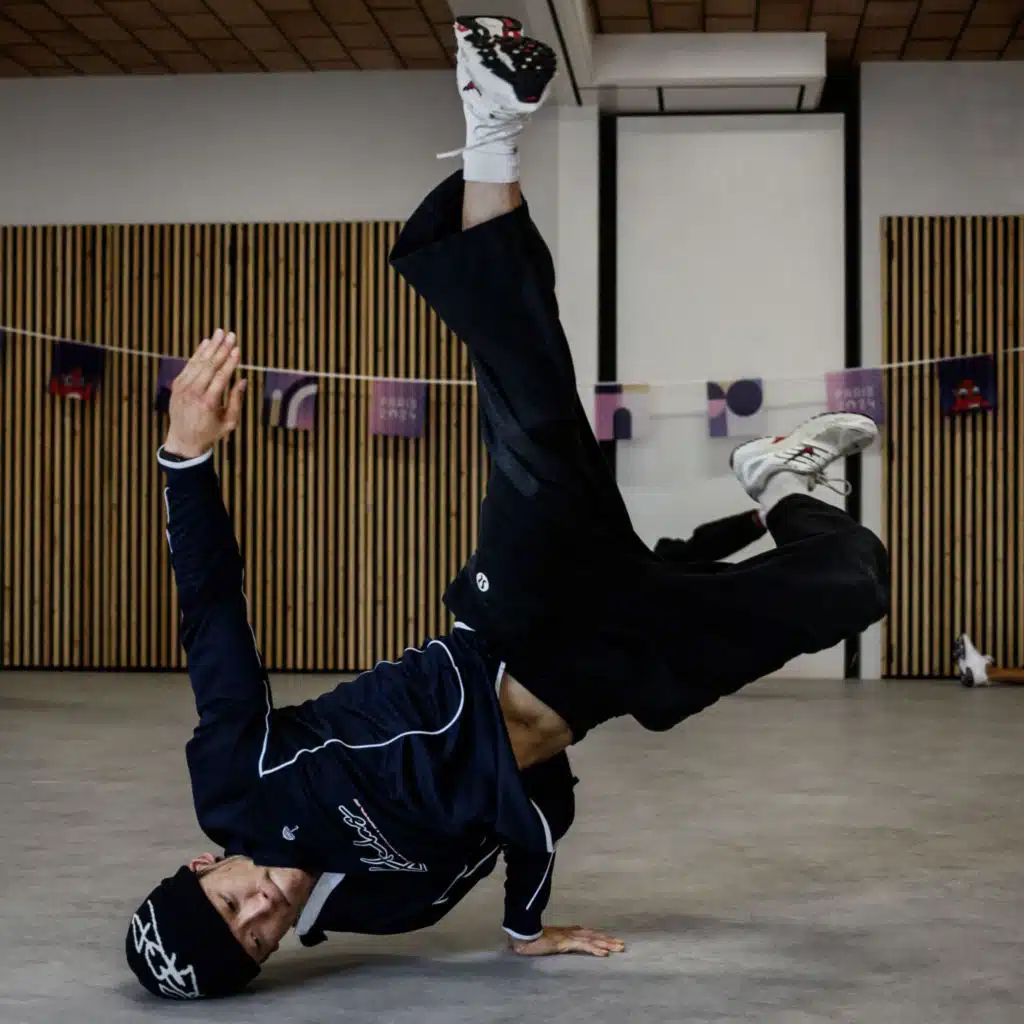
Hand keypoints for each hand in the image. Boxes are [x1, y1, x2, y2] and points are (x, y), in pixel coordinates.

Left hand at [164, 329, 246, 458]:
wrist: (183, 440)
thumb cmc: (210, 433)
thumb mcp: (229, 422)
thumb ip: (236, 401)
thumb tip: (242, 379)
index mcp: (208, 403)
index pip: (221, 377)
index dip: (230, 362)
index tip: (238, 349)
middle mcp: (193, 393)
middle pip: (209, 366)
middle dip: (221, 348)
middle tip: (231, 335)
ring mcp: (183, 388)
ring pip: (198, 362)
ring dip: (210, 346)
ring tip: (219, 332)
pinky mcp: (177, 385)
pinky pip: (188, 365)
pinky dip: (197, 353)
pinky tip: (205, 342)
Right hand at [509, 926, 624, 957]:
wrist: (522, 935)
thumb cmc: (531, 938)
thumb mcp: (546, 941)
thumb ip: (554, 941)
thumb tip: (556, 943)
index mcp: (566, 931)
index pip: (587, 933)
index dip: (599, 936)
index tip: (610, 939)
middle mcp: (570, 932)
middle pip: (593, 935)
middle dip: (608, 939)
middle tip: (622, 944)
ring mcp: (568, 936)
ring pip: (592, 940)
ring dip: (606, 944)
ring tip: (619, 948)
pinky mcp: (566, 942)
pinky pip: (584, 946)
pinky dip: (595, 949)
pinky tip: (604, 953)